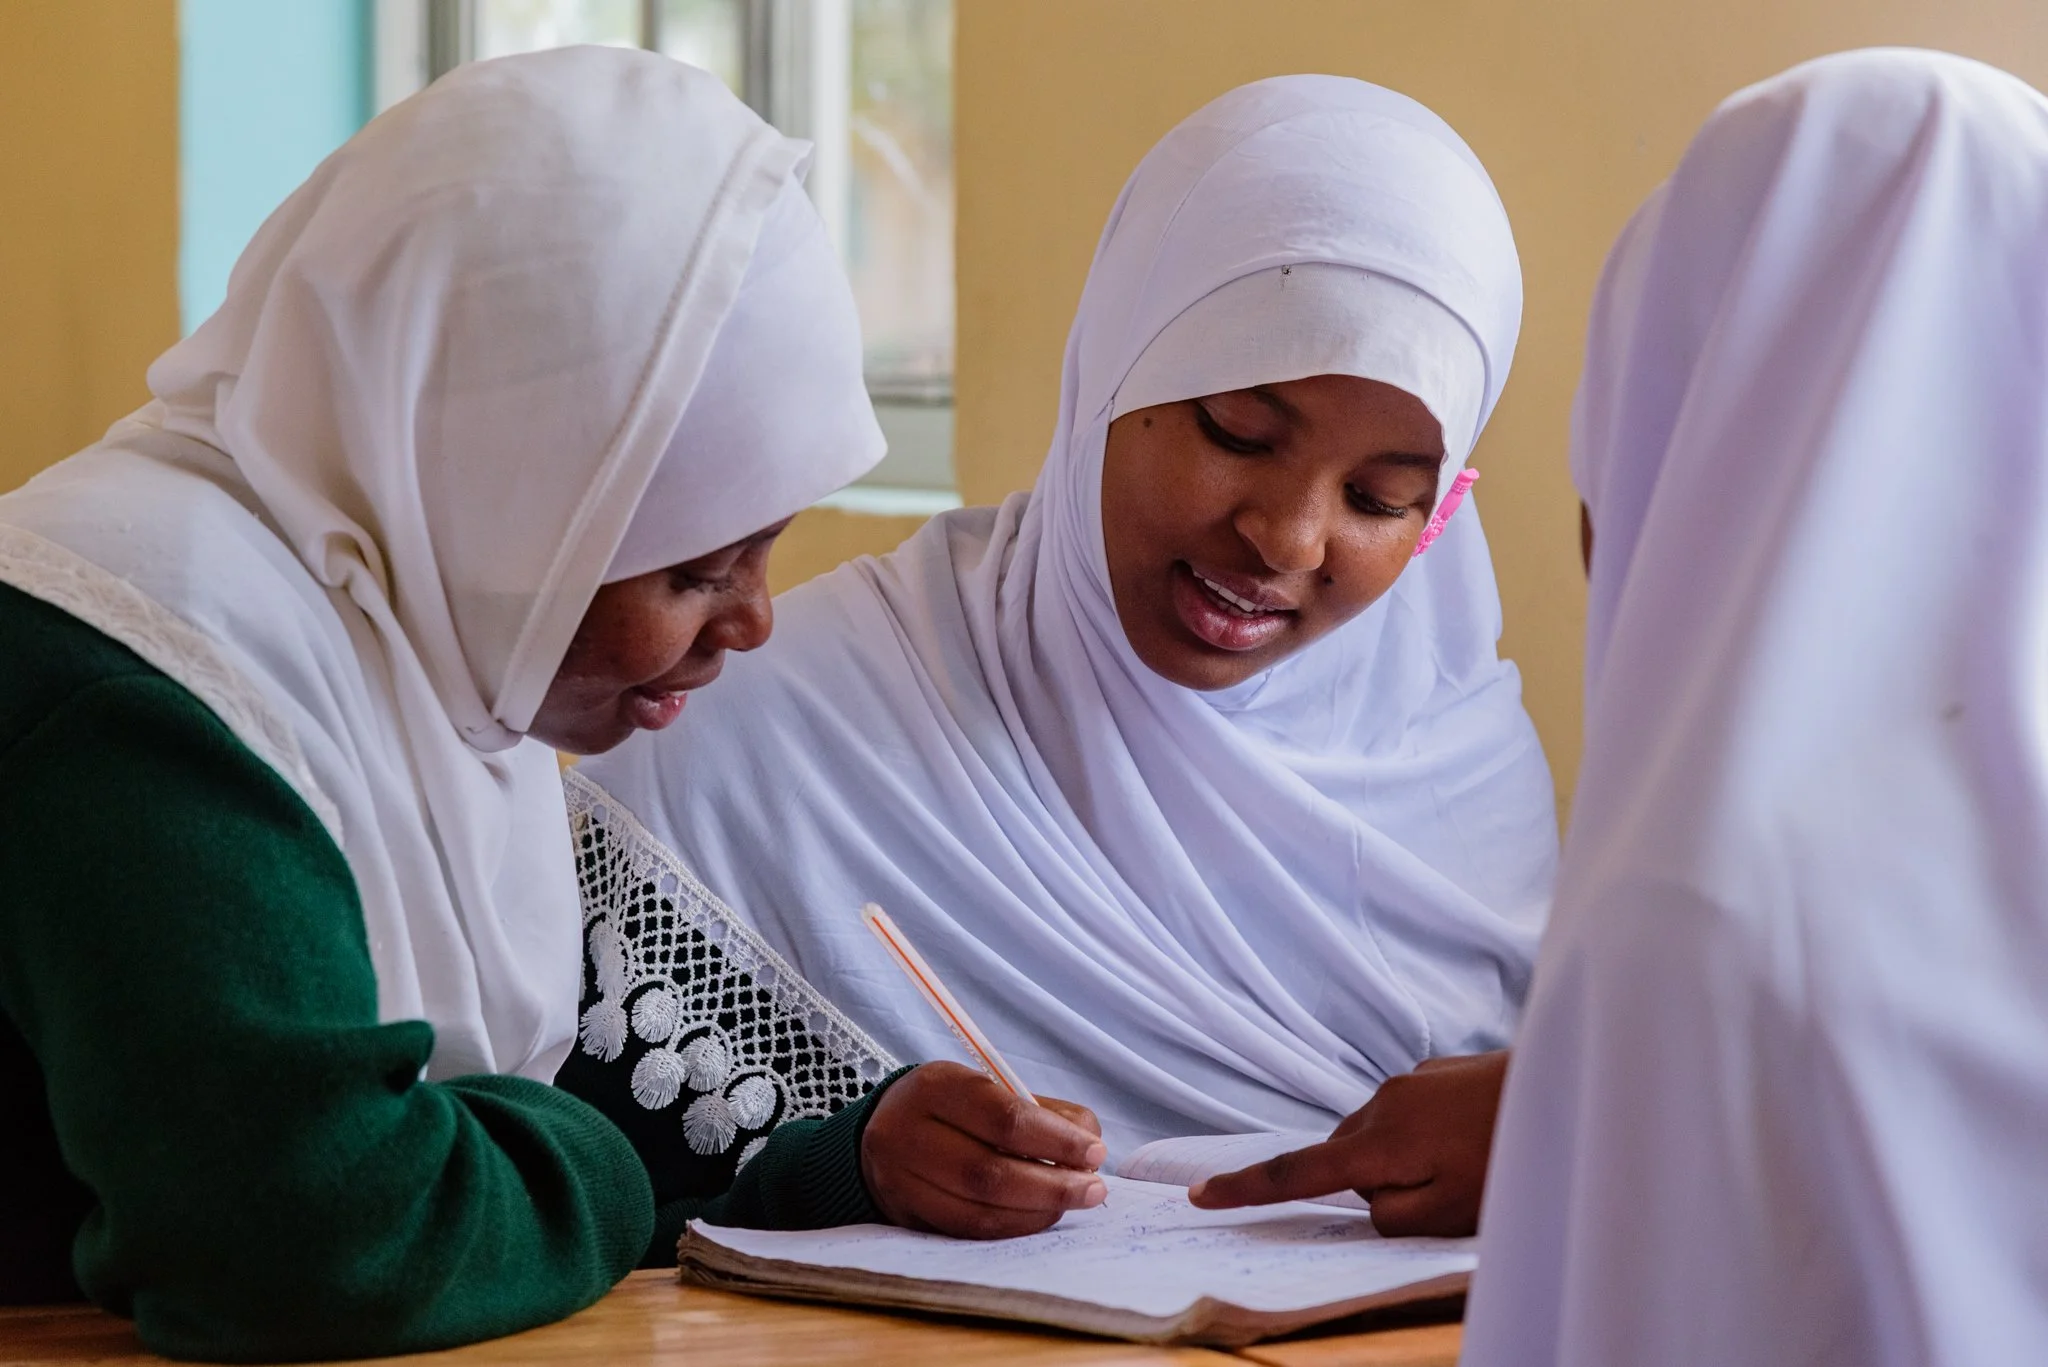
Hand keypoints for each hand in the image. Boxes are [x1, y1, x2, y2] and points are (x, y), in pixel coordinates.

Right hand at [860, 1061, 1108, 1238]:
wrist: (885, 1129)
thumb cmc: (952, 1107)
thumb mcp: (989, 1088)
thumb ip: (1042, 1112)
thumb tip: (1088, 1146)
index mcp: (936, 1086)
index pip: (1004, 1118)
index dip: (1056, 1140)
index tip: (1095, 1152)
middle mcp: (908, 1133)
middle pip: (989, 1172)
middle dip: (1053, 1186)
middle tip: (1094, 1189)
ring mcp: (900, 1180)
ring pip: (978, 1210)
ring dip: (1037, 1212)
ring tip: (1072, 1203)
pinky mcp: (905, 1215)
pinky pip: (967, 1231)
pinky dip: (1012, 1227)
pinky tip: (1039, 1217)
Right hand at [1187, 1050, 1508, 1236]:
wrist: (1568, 1085)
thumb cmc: (1512, 1157)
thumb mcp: (1450, 1213)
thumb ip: (1391, 1214)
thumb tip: (1369, 1199)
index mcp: (1378, 1142)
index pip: (1296, 1173)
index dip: (1247, 1189)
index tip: (1201, 1195)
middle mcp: (1383, 1102)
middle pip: (1344, 1157)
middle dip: (1369, 1184)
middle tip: (1437, 1195)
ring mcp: (1411, 1080)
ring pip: (1379, 1137)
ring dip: (1403, 1159)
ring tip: (1467, 1164)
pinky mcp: (1437, 1071)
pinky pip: (1409, 1115)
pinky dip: (1425, 1137)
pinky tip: (1473, 1140)